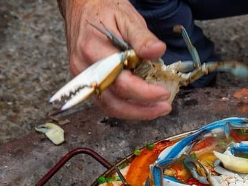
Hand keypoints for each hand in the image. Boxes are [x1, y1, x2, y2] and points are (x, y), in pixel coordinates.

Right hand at [59, 0, 171, 119]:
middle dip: (142, 110)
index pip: (120, 82)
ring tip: (158, 109)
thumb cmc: (106, 11)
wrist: (82, 7)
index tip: (164, 93)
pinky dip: (126, 107)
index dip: (144, 92)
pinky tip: (142, 104)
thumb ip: (143, 38)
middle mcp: (84, 68)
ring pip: (108, 106)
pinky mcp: (85, 83)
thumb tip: (158, 51)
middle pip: (113, 101)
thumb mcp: (128, 18)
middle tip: (165, 107)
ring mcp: (82, 78)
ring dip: (135, 112)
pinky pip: (106, 101)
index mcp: (94, 50)